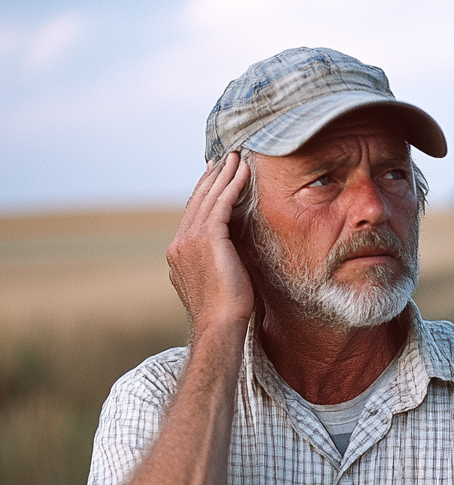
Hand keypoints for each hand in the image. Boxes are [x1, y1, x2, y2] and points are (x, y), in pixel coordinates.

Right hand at [167, 153, 254, 334]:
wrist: (219, 326)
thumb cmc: (225, 314)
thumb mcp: (215, 282)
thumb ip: (215, 263)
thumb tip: (229, 256)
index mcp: (178, 254)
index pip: (192, 216)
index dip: (204, 194)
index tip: (214, 177)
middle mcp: (179, 243)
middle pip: (197, 201)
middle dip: (212, 178)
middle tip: (224, 158)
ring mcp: (189, 240)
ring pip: (209, 198)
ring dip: (224, 175)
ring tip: (237, 158)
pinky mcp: (207, 239)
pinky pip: (221, 204)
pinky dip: (232, 185)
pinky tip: (243, 173)